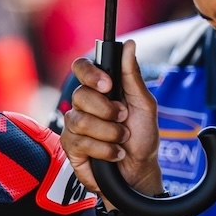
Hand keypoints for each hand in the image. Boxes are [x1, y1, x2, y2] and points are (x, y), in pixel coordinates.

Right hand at [61, 39, 164, 199]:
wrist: (140, 170)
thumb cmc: (142, 137)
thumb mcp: (144, 104)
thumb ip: (132, 75)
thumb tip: (130, 44)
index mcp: (100, 89)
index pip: (81, 67)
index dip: (90, 73)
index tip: (108, 85)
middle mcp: (83, 104)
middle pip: (80, 94)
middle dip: (107, 110)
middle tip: (123, 119)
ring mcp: (74, 125)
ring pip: (81, 120)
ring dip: (109, 133)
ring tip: (121, 140)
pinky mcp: (70, 146)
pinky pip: (80, 141)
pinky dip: (104, 149)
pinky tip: (114, 154)